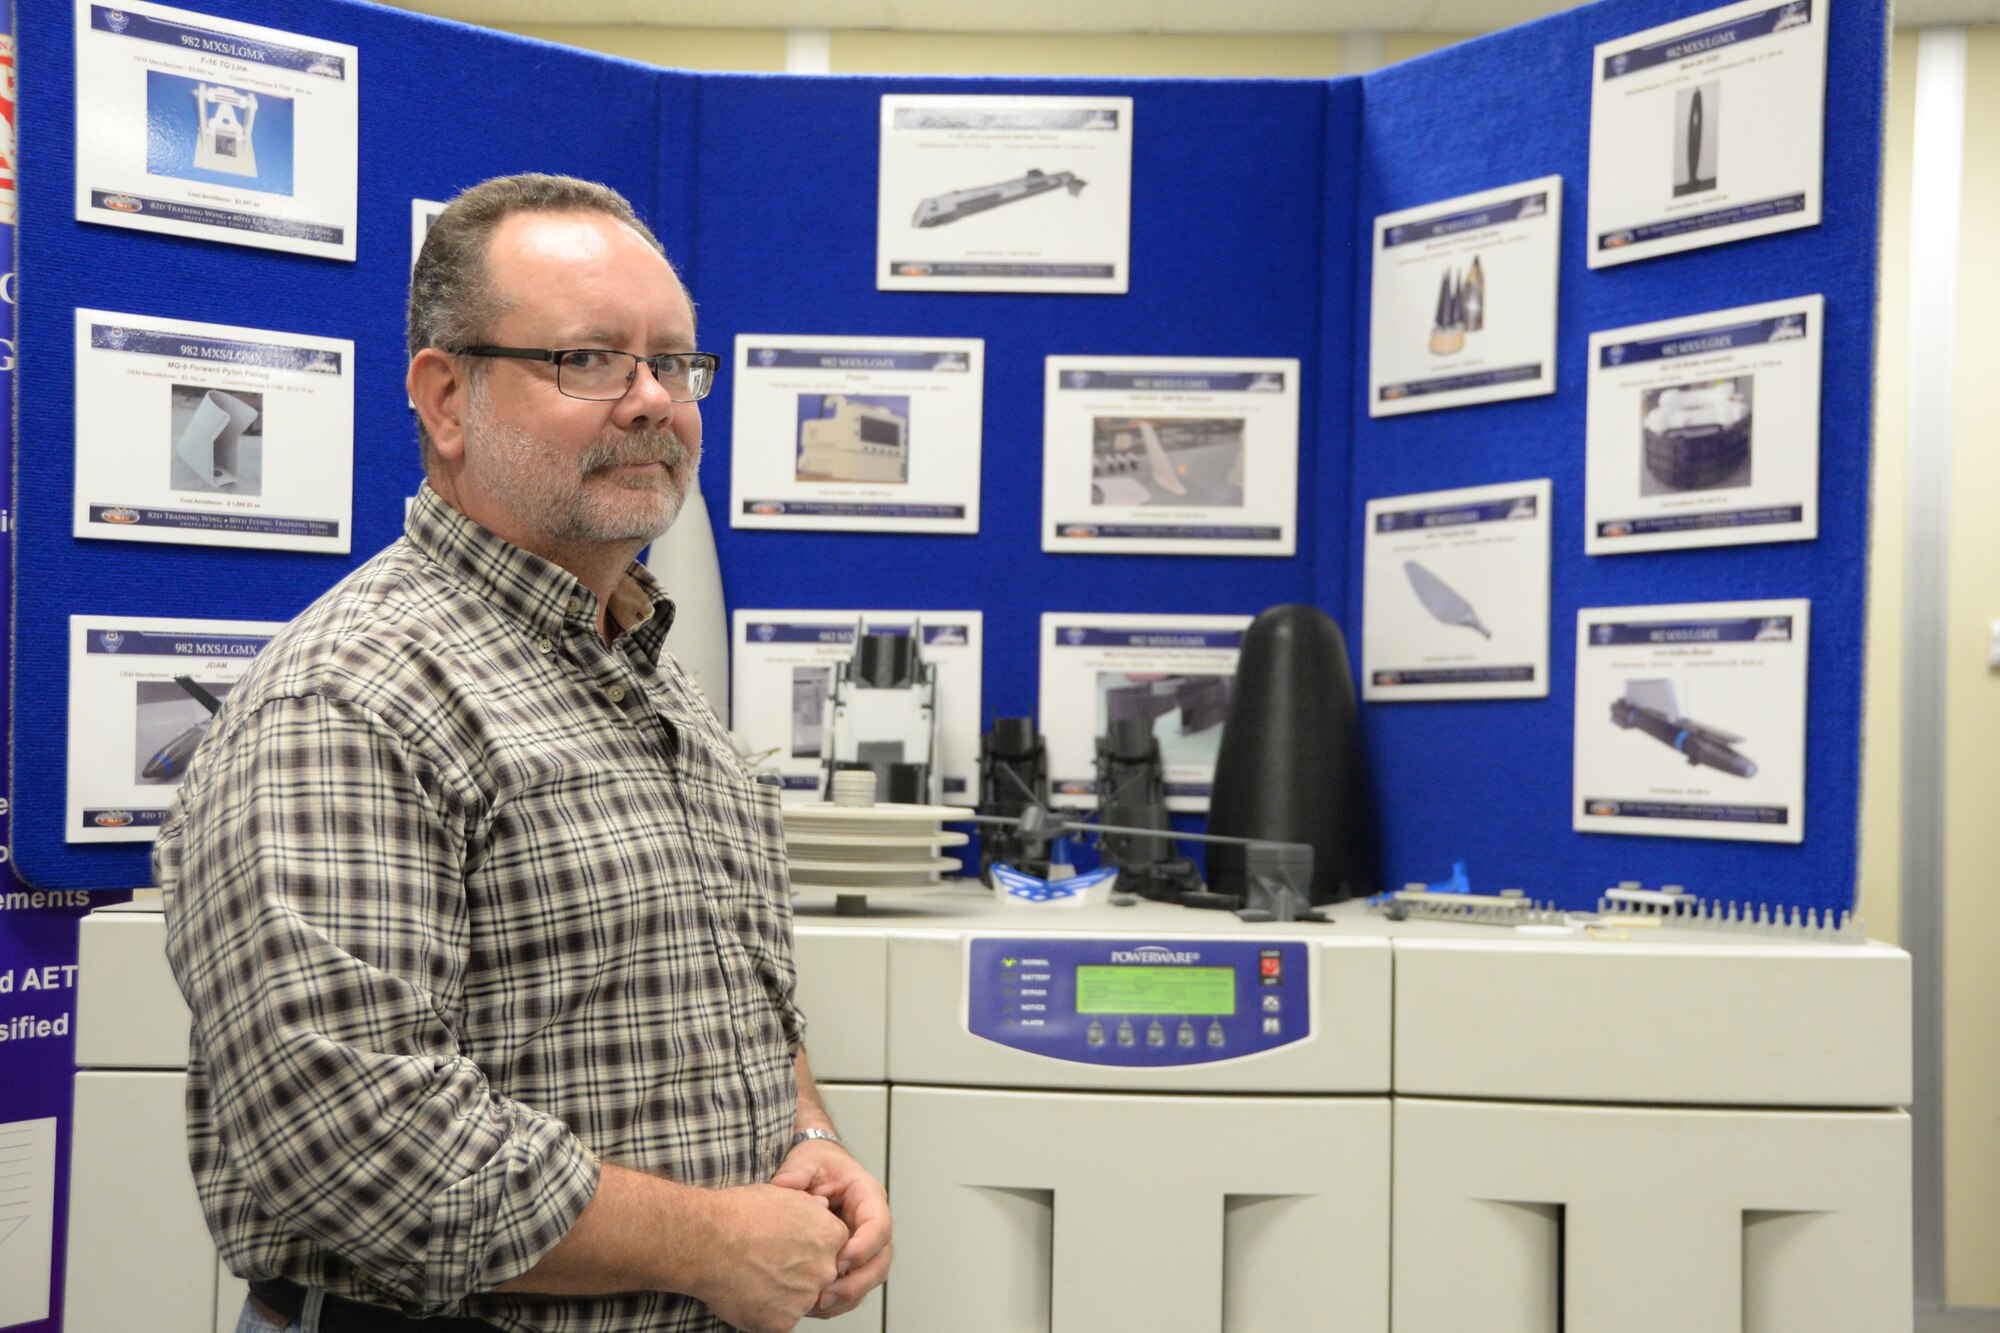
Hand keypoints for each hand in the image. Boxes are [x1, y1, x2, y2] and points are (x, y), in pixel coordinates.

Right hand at [694, 1183, 846, 1332]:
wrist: (707, 1241)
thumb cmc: (741, 1214)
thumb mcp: (785, 1195)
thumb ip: (811, 1206)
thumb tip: (822, 1207)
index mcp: (830, 1236)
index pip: (833, 1249)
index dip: (808, 1247)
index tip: (788, 1246)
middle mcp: (825, 1269)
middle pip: (820, 1276)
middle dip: (799, 1272)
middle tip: (769, 1263)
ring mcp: (805, 1298)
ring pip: (799, 1300)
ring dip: (782, 1293)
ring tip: (754, 1275)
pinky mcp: (783, 1322)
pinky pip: (780, 1320)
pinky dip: (765, 1312)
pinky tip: (747, 1292)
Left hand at [770, 1140, 892, 1317]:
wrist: (814, 1170)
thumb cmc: (816, 1163)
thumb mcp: (806, 1160)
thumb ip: (795, 1173)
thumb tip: (782, 1188)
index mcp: (868, 1197)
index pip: (879, 1226)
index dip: (864, 1246)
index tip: (839, 1259)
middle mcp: (871, 1225)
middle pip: (881, 1260)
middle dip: (858, 1281)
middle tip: (828, 1293)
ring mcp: (865, 1246)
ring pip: (869, 1279)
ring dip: (847, 1296)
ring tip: (817, 1305)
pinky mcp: (851, 1262)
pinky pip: (853, 1288)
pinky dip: (838, 1301)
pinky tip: (813, 1306)